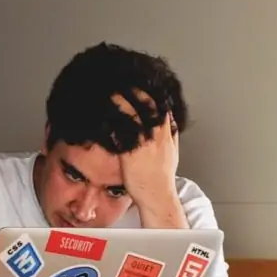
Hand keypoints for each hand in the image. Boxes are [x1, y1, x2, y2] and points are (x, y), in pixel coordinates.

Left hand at [112, 93, 178, 207]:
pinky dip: (113, 120)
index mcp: (166, 135)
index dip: (152, 94)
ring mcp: (144, 144)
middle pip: (148, 106)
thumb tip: (172, 123)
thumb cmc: (162, 178)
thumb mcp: (172, 153)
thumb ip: (171, 136)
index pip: (161, 107)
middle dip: (136, 91)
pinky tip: (104, 113)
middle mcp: (156, 136)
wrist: (157, 196)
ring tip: (111, 89)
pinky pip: (121, 132)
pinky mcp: (131, 153)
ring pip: (134, 115)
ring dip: (122, 101)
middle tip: (124, 80)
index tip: (143, 84)